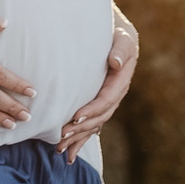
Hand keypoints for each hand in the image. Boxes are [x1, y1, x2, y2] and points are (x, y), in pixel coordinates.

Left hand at [56, 11, 138, 164]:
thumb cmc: (116, 32)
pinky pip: (91, 123)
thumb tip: (115, 62)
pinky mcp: (98, 102)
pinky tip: (69, 152)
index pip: (106, 99)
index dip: (93, 110)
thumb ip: (121, 49)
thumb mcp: (123, 37)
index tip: (76, 117)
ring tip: (61, 150)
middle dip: (81, 129)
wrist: (116, 32)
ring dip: (78, 138)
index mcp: (121, 80)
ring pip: (94, 124)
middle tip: (62, 136)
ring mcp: (107, 100)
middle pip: (99, 117)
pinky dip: (80, 138)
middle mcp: (115, 94)